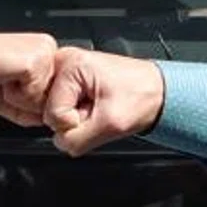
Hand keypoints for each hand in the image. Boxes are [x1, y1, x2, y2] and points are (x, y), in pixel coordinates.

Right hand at [0, 31, 57, 126]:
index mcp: (42, 53)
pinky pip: (33, 96)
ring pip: (44, 99)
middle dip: (26, 101)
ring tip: (3, 80)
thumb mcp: (13, 99)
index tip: (8, 87)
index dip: (29, 100)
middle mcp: (47, 49)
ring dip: (20, 99)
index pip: (52, 92)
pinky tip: (3, 79)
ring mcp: (43, 54)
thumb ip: (35, 110)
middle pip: (51, 97)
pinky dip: (15, 96)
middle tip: (4, 83)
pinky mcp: (35, 62)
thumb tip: (50, 121)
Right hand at [44, 47, 165, 154]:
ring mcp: (64, 72)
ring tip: (97, 107)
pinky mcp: (68, 82)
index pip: (52, 113)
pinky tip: (92, 107)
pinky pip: (62, 108)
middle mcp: (62, 63)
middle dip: (73, 120)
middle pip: (48, 111)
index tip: (96, 115)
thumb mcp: (111, 125)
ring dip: (76, 118)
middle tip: (97, 111)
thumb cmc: (142, 96)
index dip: (74, 123)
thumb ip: (77, 139)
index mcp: (70, 64)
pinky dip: (78, 114)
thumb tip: (60, 143)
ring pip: (54, 112)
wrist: (158, 91)